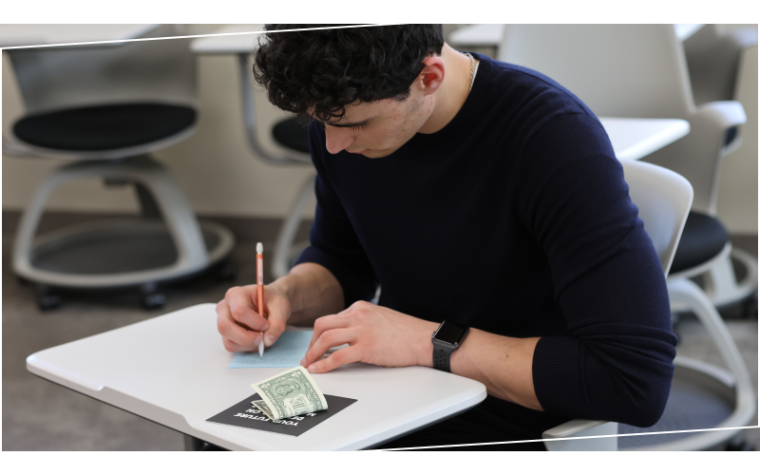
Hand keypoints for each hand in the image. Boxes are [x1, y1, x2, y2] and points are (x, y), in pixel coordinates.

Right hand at [216, 283, 291, 352]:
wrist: (271, 304)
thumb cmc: (273, 301)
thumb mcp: (281, 307)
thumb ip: (277, 323)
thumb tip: (268, 340)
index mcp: (236, 294)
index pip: (239, 311)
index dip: (254, 322)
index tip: (266, 325)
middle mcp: (225, 307)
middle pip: (225, 327)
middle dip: (245, 338)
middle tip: (261, 339)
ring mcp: (223, 321)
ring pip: (228, 341)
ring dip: (248, 345)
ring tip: (261, 337)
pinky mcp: (226, 334)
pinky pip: (232, 346)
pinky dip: (246, 347)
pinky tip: (255, 338)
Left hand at [300, 300, 438, 372]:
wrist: (424, 340)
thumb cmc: (407, 333)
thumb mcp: (380, 318)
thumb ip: (362, 323)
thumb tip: (347, 336)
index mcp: (360, 307)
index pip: (331, 318)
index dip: (319, 334)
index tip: (316, 346)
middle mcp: (358, 315)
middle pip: (322, 325)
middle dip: (311, 342)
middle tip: (308, 355)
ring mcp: (362, 330)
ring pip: (325, 338)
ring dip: (312, 353)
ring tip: (308, 364)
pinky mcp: (366, 346)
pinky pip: (337, 356)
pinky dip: (323, 364)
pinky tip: (318, 370)